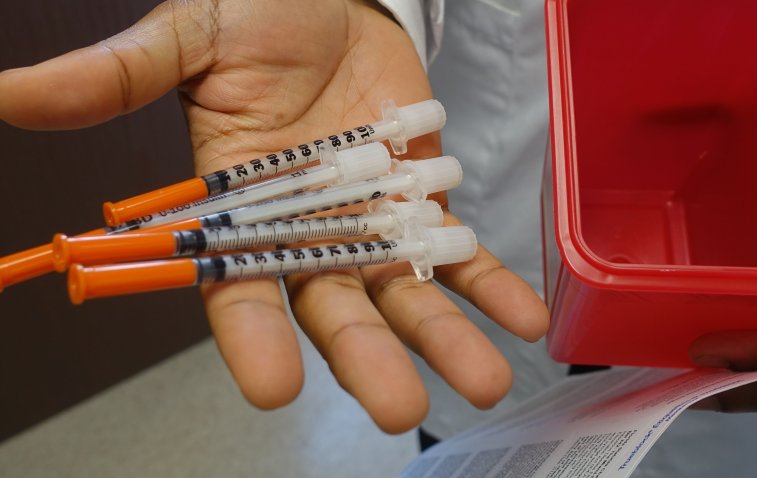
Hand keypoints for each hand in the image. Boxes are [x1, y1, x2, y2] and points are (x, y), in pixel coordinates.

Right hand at [0, 0, 548, 432]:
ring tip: (484, 381)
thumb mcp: (191, 37)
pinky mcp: (424, 202)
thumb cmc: (258, 19)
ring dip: (445, 338)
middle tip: (398, 408)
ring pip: (406, 296)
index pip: (241, 289)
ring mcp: (373, 224)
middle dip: (367, 359)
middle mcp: (309, 233)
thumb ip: (121, 73)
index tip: (271, 386)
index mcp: (243, 212)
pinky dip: (492, 285)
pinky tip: (523, 320)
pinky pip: (461, 253)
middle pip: (335, 310)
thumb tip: (13, 95)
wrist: (333, 2)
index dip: (254, 337)